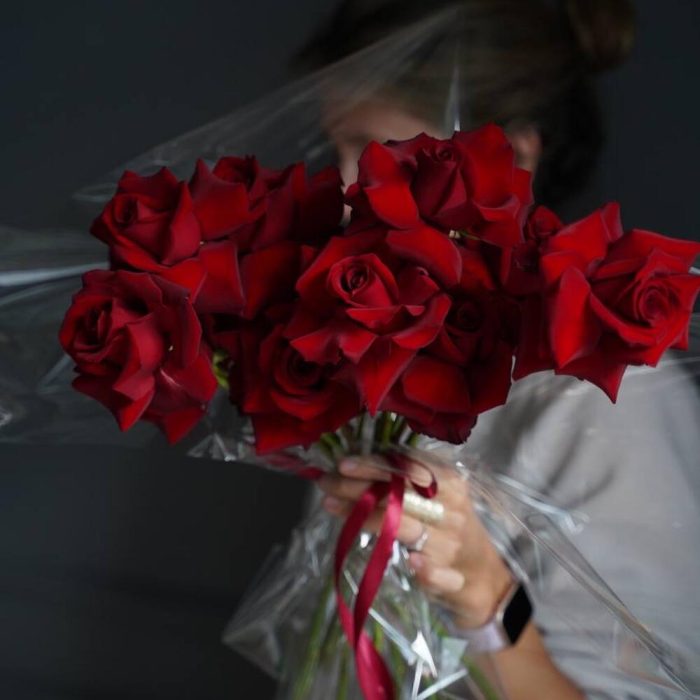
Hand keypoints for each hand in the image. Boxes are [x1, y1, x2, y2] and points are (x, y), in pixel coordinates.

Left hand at [318, 455, 513, 627]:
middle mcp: (451, 510)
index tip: (343, 463)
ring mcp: (452, 545)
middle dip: (359, 488)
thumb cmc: (447, 528)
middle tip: (325, 482)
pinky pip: (437, 573)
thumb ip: (402, 482)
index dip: (375, 465)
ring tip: (331, 505)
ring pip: (407, 529)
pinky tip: (412, 562)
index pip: (409, 469)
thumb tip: (354, 466)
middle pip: (400, 495)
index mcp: (449, 484)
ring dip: (368, 519)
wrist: (481, 577)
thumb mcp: (433, 499)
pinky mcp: (452, 579)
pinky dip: (425, 568)